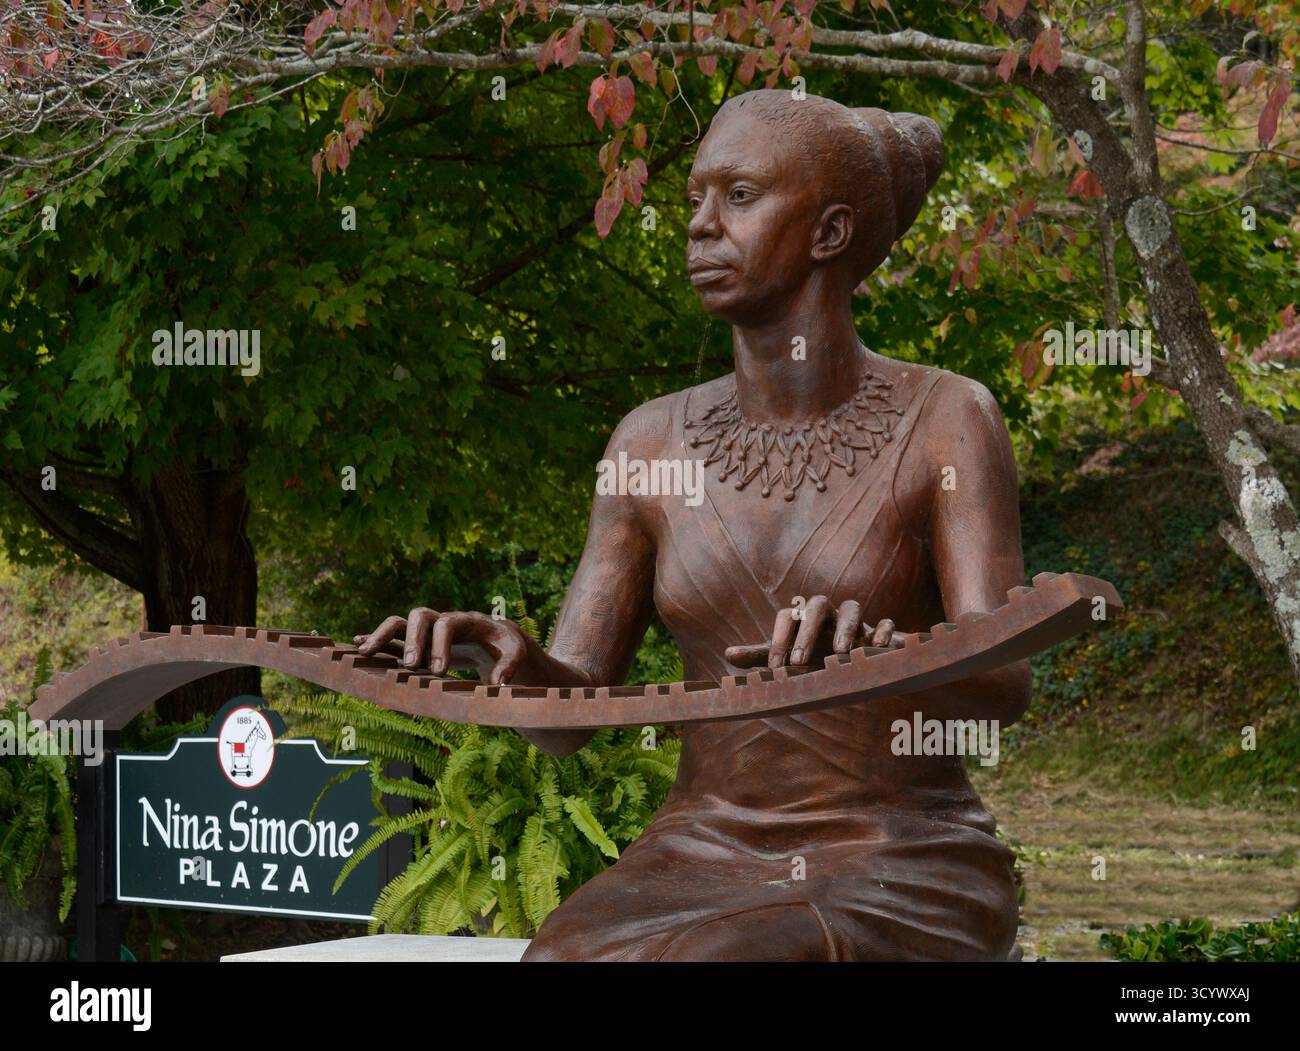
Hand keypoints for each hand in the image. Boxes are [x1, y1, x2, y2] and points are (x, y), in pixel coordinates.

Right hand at [353, 608, 535, 684]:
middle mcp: (443, 620)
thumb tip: (497, 684)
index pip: (447, 623)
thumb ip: (510, 665)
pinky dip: (375, 639)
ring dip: (381, 636)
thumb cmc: (506, 645)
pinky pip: (393, 638)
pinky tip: (356, 647)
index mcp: (467, 620)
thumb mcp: (516, 652)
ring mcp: (428, 631)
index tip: (439, 671)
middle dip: (411, 639)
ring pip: (400, 625)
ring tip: (364, 654)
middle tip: (410, 666)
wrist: (496, 638)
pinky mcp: (418, 642)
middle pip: (419, 616)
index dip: (440, 645)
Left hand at [723, 597, 904, 669]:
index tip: (775, 669)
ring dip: (845, 627)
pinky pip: (886, 623)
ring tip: (841, 653)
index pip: (787, 617)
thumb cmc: (816, 655)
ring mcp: (856, 620)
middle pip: (816, 606)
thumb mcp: (789, 657)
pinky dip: (883, 631)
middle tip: (799, 663)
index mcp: (803, 619)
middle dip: (807, 632)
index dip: (778, 640)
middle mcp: (828, 614)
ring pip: (851, 607)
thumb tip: (727, 655)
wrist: (856, 658)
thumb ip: (762, 656)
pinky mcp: (880, 631)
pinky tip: (877, 647)